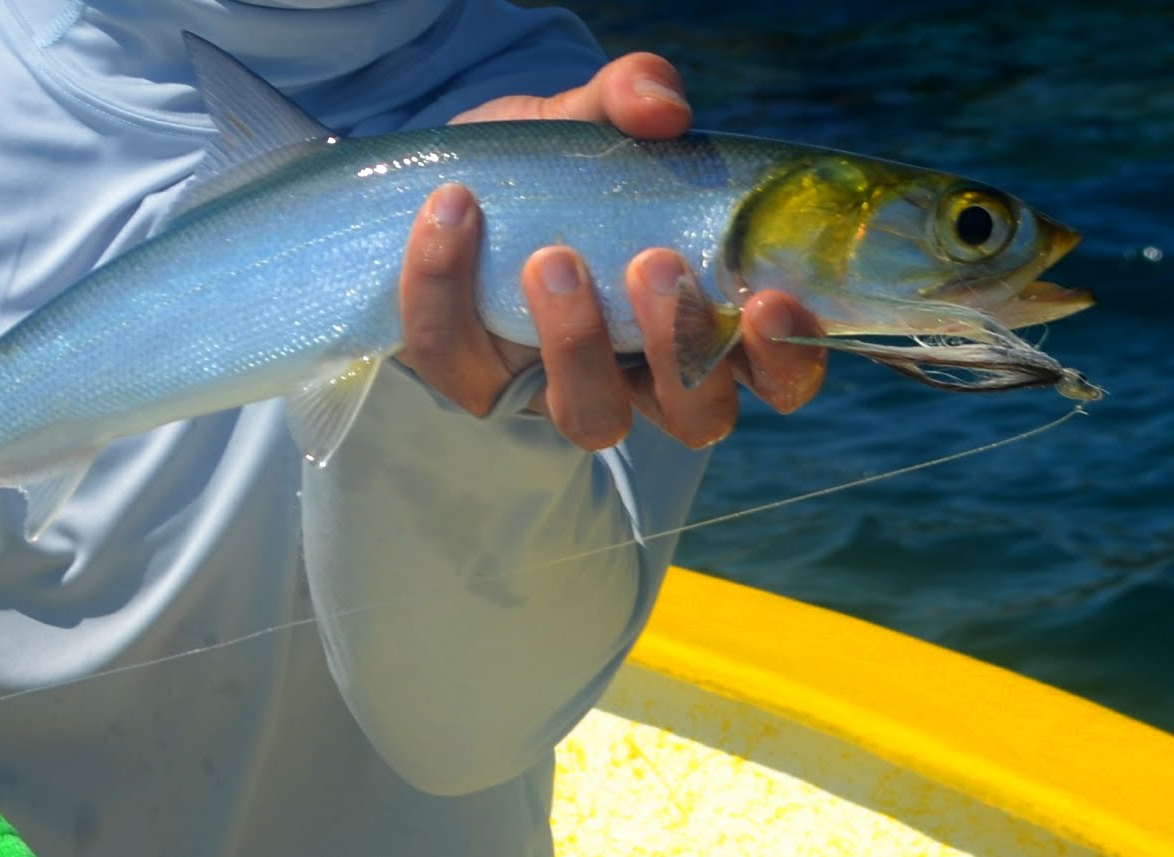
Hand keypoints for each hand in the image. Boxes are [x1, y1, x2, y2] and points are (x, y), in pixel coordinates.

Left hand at [396, 55, 825, 449]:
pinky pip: (453, 355)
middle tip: (654, 263)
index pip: (779, 375)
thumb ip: (630, 96)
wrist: (451, 177)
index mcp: (706, 323)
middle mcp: (645, 377)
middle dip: (681, 349)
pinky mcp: (470, 378)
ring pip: (590, 416)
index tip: (767, 300)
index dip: (787, 357)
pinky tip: (450, 209)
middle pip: (697, 416)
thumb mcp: (593, 119)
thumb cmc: (556, 167)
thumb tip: (663, 108)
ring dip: (577, 342)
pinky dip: (445, 282)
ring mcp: (558, 388)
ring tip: (552, 257)